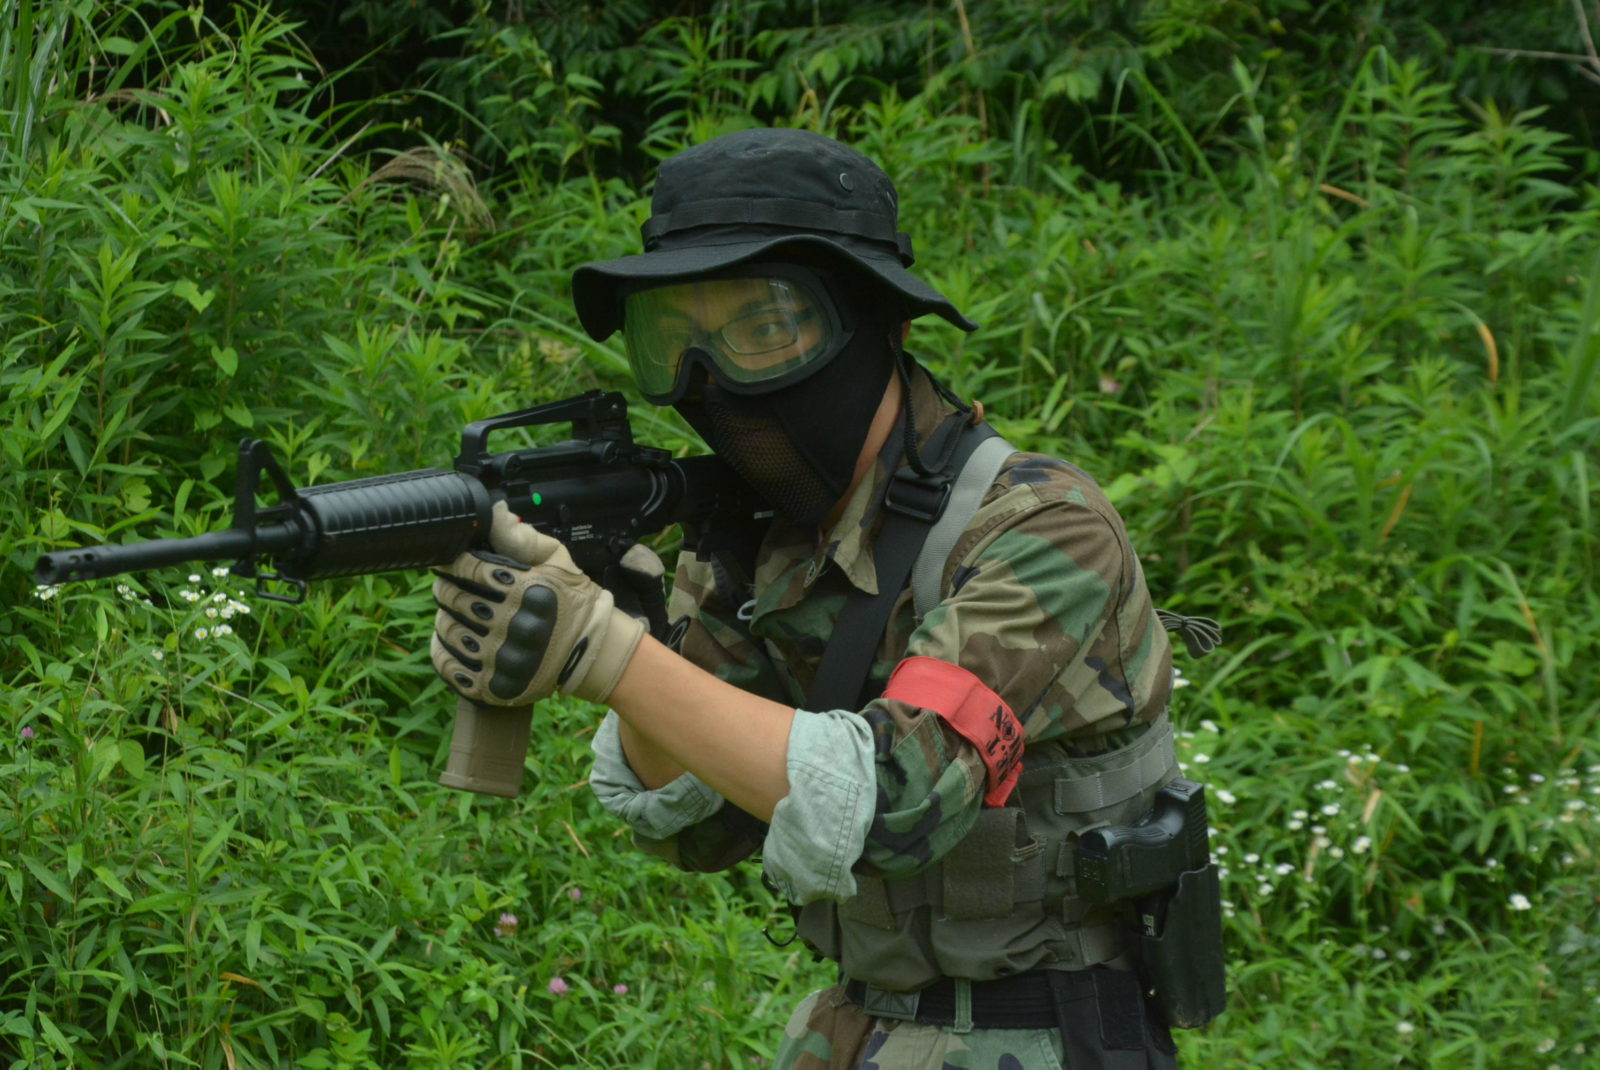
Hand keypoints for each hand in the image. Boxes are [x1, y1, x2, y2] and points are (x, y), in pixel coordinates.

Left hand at [431, 502, 644, 705]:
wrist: (591, 651)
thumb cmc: (571, 601)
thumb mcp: (557, 560)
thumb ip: (521, 536)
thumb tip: (494, 511)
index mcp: (523, 589)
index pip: (466, 568)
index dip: (453, 563)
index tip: (452, 563)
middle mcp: (510, 625)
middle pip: (452, 598)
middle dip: (447, 588)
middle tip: (451, 586)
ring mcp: (500, 659)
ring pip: (447, 630)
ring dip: (444, 618)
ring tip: (455, 613)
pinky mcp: (493, 685)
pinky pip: (449, 665)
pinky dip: (443, 650)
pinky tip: (452, 640)